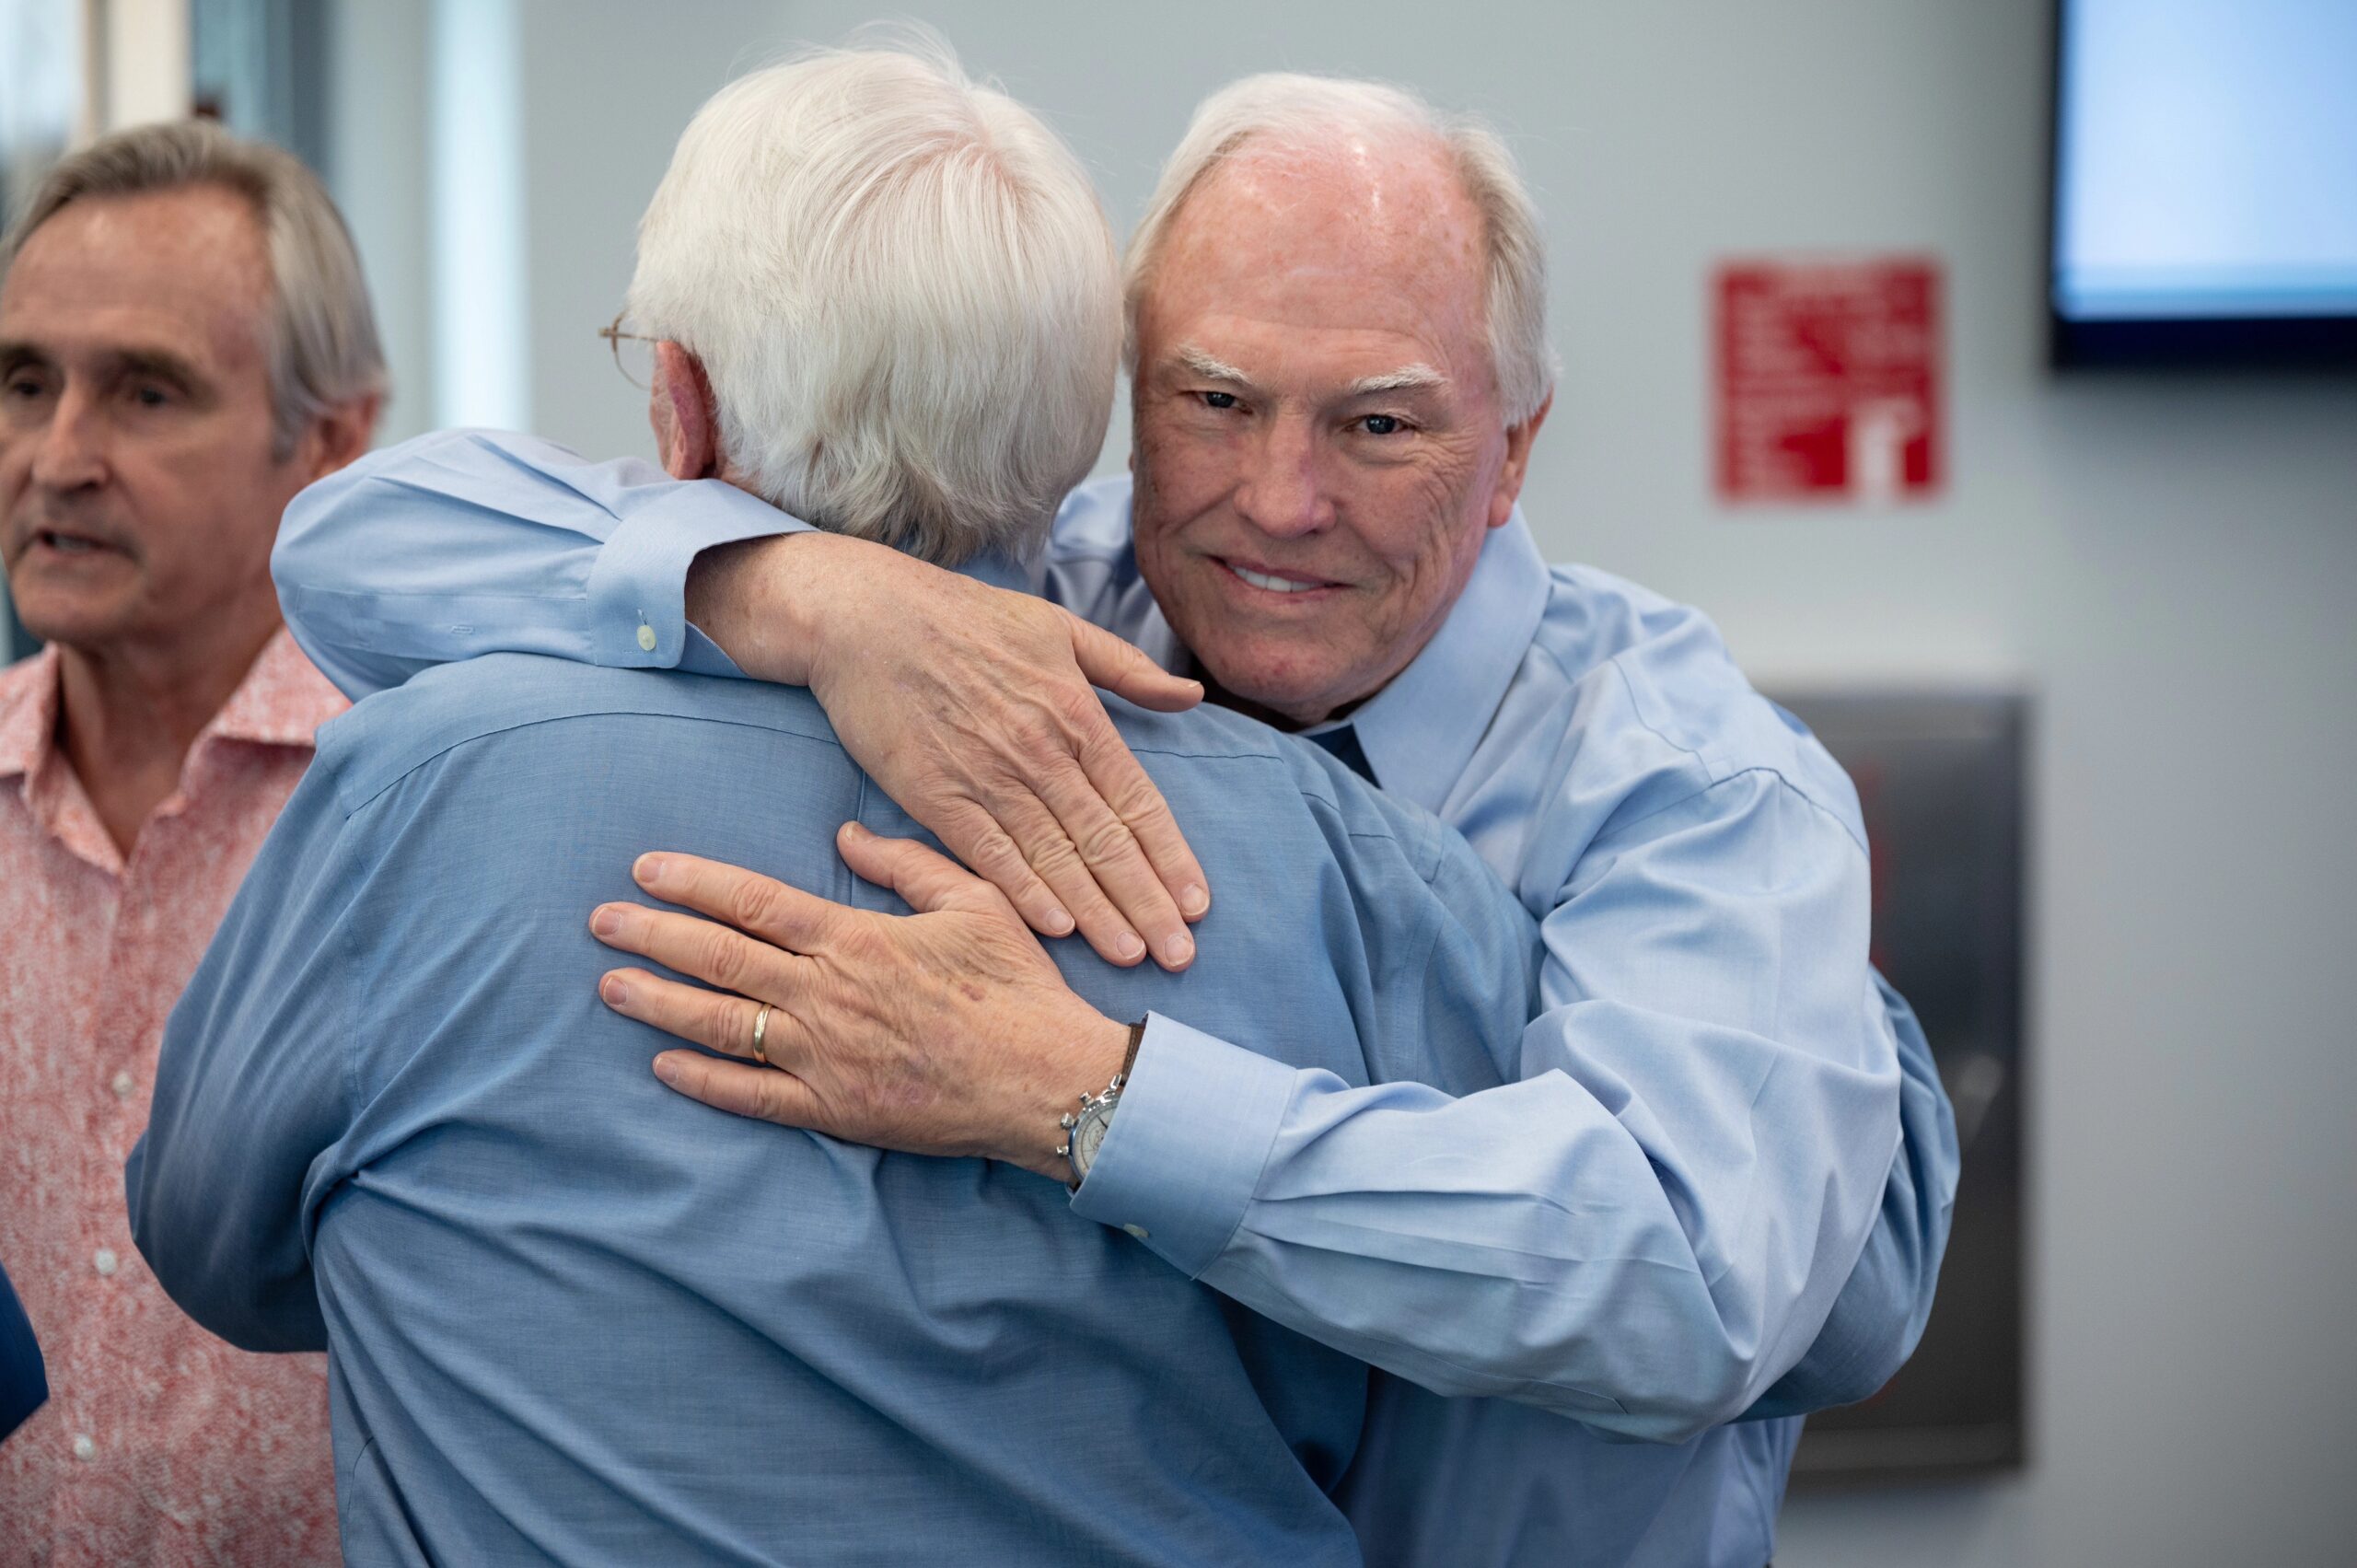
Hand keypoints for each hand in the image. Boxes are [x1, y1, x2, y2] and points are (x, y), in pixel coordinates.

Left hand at [589, 824, 1131, 1178]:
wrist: (1047, 1080)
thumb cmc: (1017, 987)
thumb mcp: (974, 902)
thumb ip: (906, 863)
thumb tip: (846, 833)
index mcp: (855, 939)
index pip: (753, 902)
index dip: (693, 883)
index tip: (647, 869)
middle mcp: (827, 994)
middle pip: (719, 958)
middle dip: (652, 935)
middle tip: (601, 921)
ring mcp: (825, 1057)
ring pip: (722, 1024)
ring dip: (659, 1002)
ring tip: (610, 985)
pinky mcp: (834, 1108)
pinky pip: (752, 1095)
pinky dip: (702, 1080)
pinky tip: (662, 1064)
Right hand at [687, 532, 1209, 970]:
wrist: (868, 618)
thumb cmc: (966, 617)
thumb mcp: (1060, 627)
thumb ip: (1128, 669)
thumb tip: (1191, 695)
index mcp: (1078, 713)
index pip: (1138, 802)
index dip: (1171, 859)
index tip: (1197, 904)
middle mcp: (1041, 752)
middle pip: (1106, 843)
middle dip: (1146, 904)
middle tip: (1178, 955)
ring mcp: (988, 776)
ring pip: (1054, 858)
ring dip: (1096, 913)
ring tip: (1130, 956)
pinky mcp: (936, 794)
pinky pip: (989, 854)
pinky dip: (1023, 892)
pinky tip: (1055, 929)